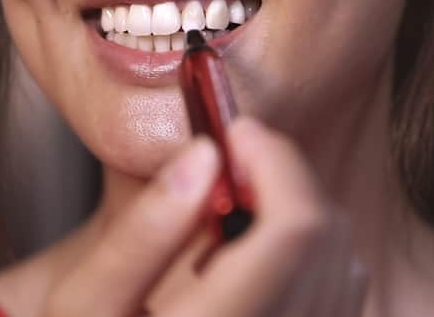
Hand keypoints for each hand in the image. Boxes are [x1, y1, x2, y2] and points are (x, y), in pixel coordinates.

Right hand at [42, 117, 366, 316]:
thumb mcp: (87, 304)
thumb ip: (145, 230)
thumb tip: (204, 154)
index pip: (293, 232)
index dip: (275, 163)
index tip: (237, 133)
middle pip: (327, 240)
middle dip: (285, 181)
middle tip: (234, 164)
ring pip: (345, 264)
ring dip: (299, 212)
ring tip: (241, 209)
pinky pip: (343, 292)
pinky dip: (313, 250)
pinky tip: (260, 250)